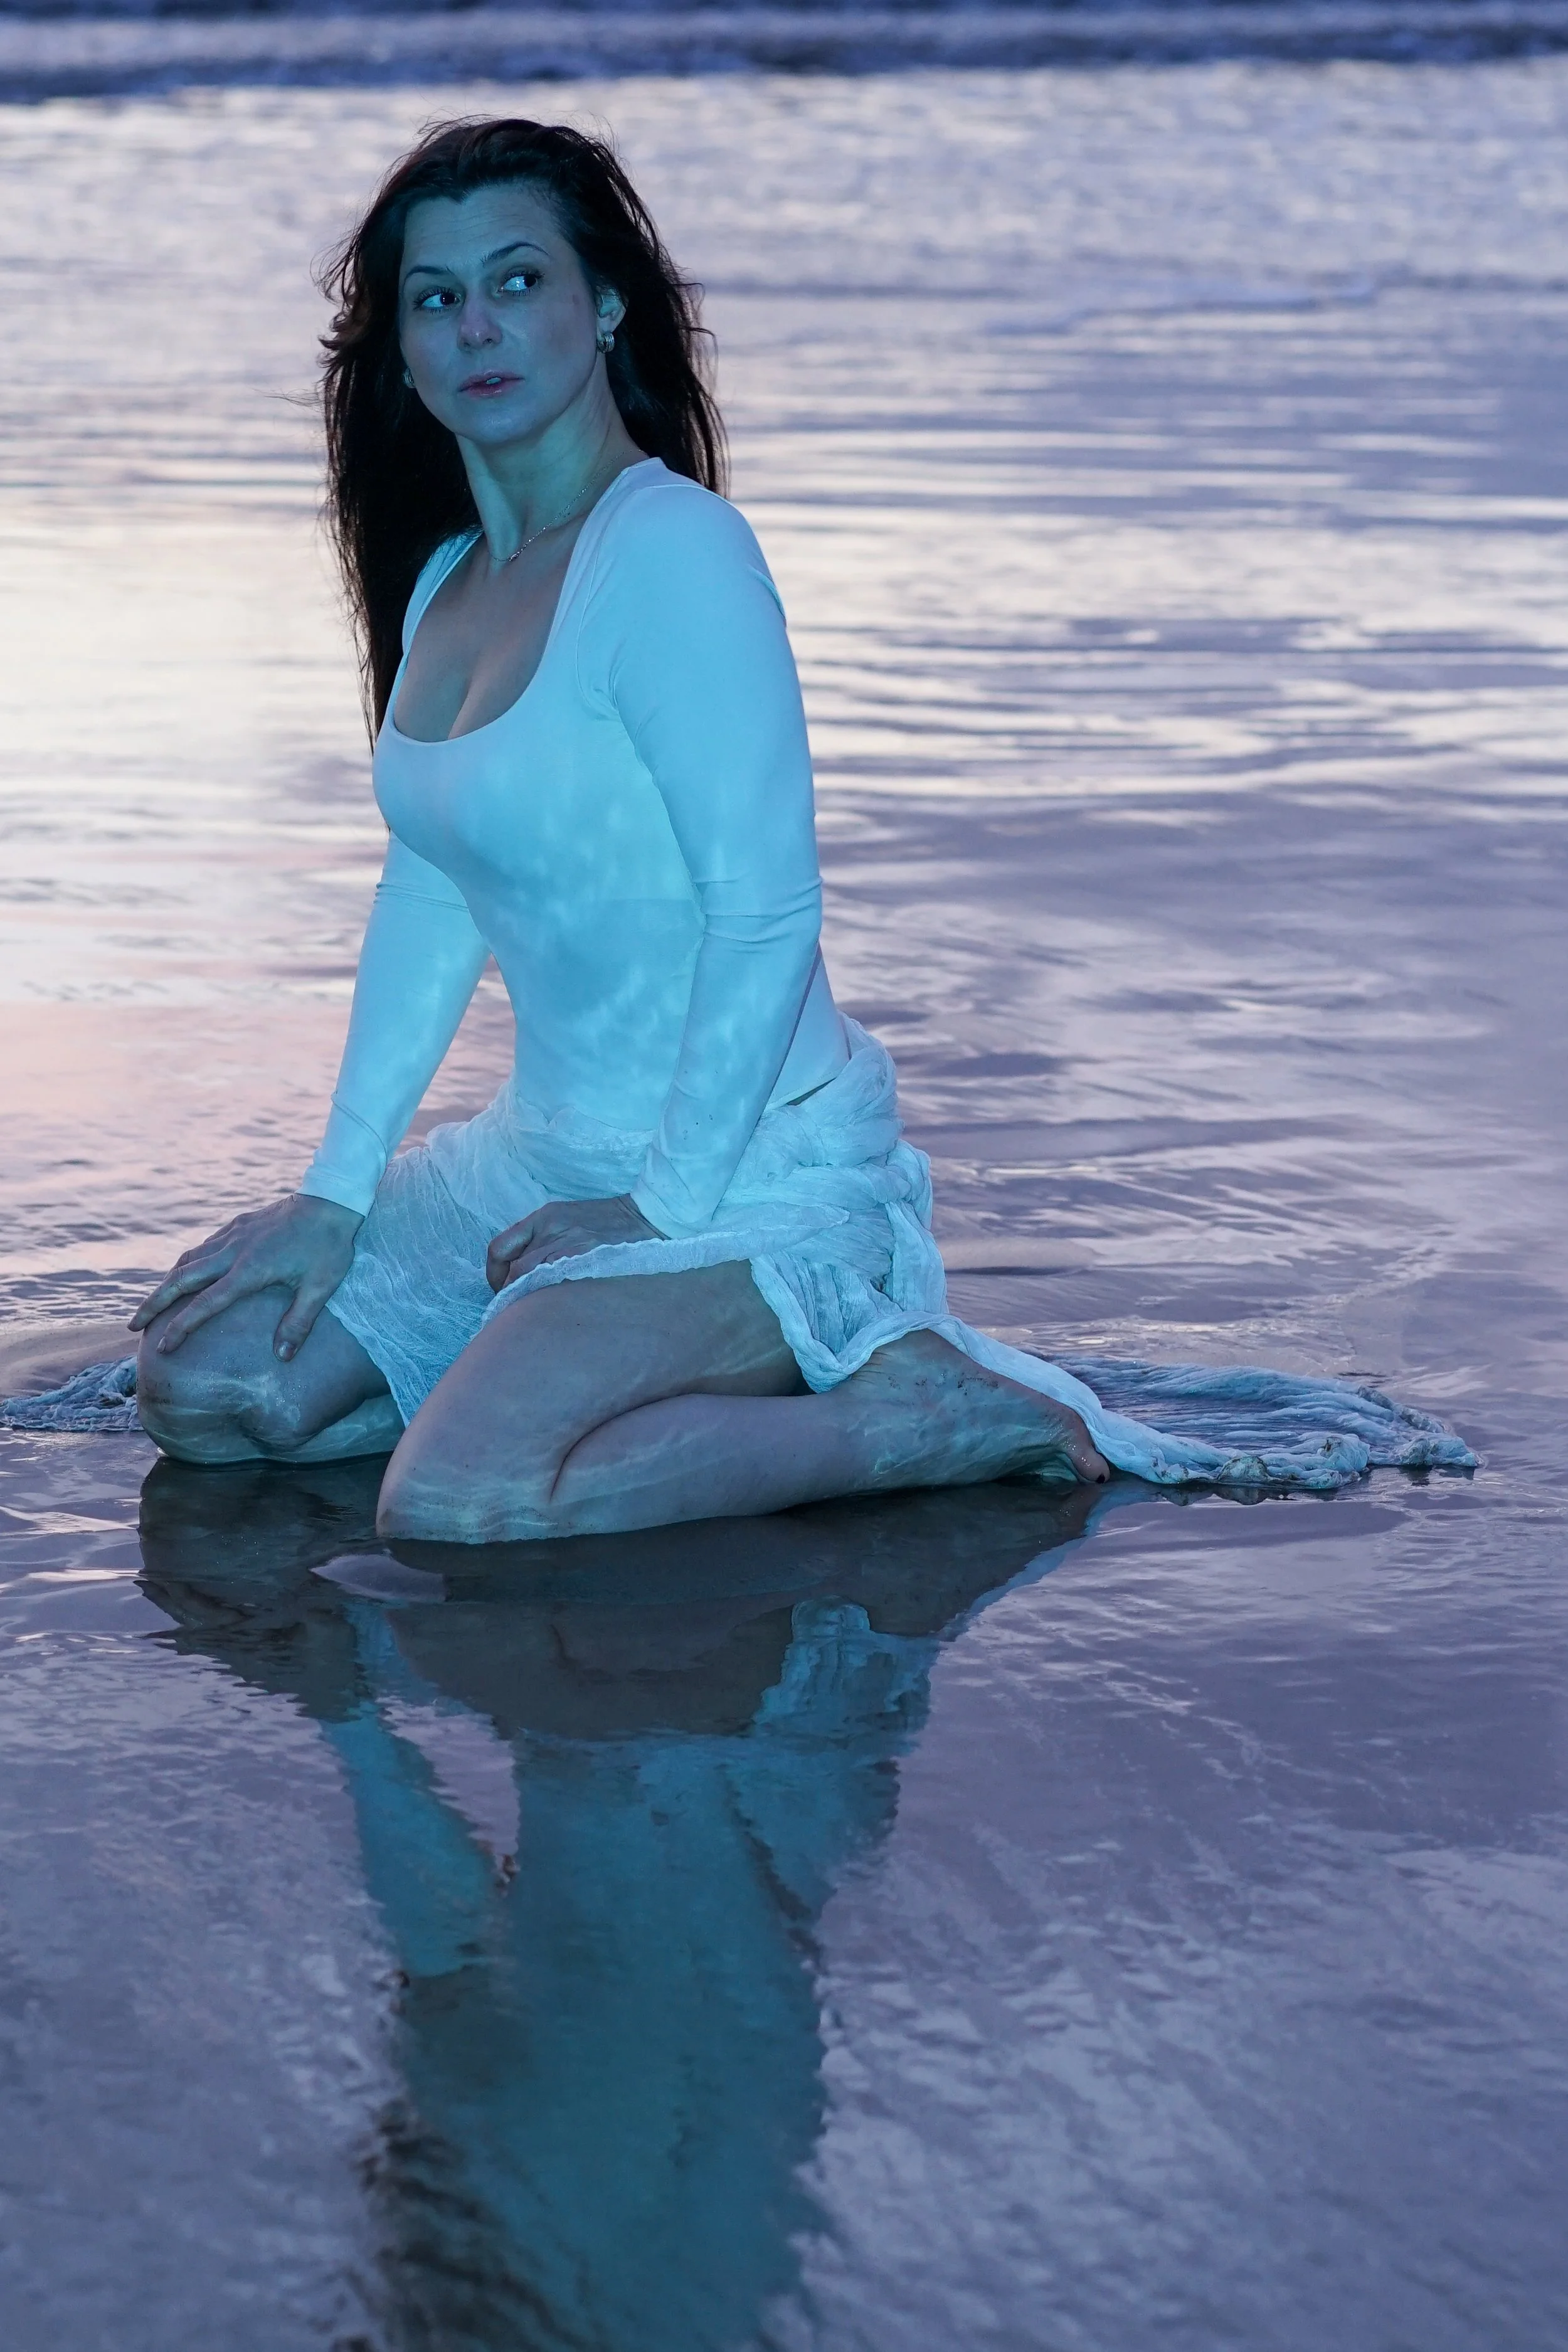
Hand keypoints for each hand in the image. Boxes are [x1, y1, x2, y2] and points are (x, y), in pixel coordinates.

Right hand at [129, 1193, 363, 1360]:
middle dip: (154, 1303)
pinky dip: (187, 1262)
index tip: (163, 1347)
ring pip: (188, 1259)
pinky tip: (185, 1271)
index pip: (205, 1304)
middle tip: (133, 1325)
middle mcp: (232, 1251)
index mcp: (249, 1270)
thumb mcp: (320, 1288)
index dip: (181, 1327)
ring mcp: (233, 1235)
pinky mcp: (238, 1224)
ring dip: (166, 1282)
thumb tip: (282, 1358)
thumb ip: (299, 1323)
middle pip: (181, 1279)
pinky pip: (203, 1246)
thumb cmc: (329, 1246)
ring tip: (153, 1303)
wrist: (331, 1200)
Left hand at [486, 1193, 663, 1292]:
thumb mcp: (568, 1218)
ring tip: (532, 1314)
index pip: (501, 1248)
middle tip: (516, 1309)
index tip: (501, 1287)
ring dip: (525, 1300)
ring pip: (530, 1280)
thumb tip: (518, 1272)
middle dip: (509, 1292)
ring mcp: (568, 1247)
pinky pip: (552, 1285)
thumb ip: (542, 1238)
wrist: (648, 1218)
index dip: (495, 1273)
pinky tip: (550, 1309)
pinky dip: (544, 1299)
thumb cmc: (608, 1222)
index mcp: (544, 1217)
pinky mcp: (585, 1261)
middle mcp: (551, 1231)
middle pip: (514, 1270)